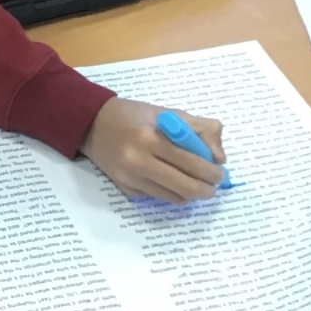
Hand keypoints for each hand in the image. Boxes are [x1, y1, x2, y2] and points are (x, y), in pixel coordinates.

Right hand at [80, 98, 225, 204]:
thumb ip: (199, 129)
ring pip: (174, 198)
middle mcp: (139, 162)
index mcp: (151, 139)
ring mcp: (130, 178)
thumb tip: (219, 157)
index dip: (213, 172)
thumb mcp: (167, 112)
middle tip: (213, 185)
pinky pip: (158, 197)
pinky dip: (170, 192)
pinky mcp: (125, 188)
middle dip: (207, 189)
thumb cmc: (133, 115)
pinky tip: (170, 180)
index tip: (220, 172)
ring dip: (190, 194)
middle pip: (186, 187)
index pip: (193, 163)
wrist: (91, 124)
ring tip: (194, 183)